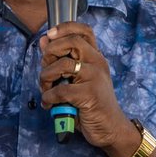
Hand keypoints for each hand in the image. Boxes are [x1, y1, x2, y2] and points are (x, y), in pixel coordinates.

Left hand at [39, 24, 134, 153]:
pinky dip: (48, 97)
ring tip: (46, 90)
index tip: (50, 34)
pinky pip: (59, 90)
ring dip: (45, 78)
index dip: (65, 27)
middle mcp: (97, 63)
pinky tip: (49, 104)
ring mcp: (95, 77)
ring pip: (62, 65)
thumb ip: (61, 61)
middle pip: (71, 42)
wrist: (110, 129)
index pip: (84, 31)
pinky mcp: (89, 94)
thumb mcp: (77, 80)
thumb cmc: (91, 105)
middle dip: (50, 53)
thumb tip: (45, 40)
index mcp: (95, 58)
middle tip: (45, 70)